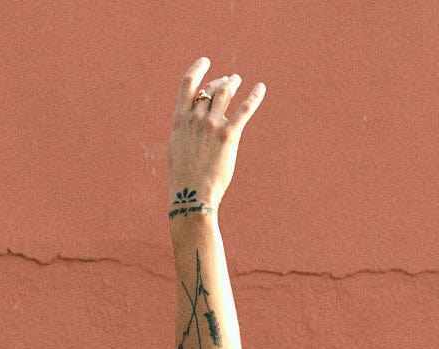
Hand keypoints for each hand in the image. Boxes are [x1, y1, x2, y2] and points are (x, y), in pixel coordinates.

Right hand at [168, 57, 264, 214]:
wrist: (191, 196)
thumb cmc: (184, 178)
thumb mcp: (177, 150)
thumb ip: (185, 132)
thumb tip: (192, 124)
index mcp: (180, 121)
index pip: (187, 85)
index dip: (197, 69)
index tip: (206, 62)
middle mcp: (195, 119)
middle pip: (210, 89)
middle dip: (220, 82)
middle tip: (229, 80)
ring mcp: (212, 125)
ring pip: (225, 92)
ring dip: (233, 83)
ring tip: (238, 80)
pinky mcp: (228, 135)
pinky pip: (244, 109)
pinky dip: (254, 96)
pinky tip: (261, 88)